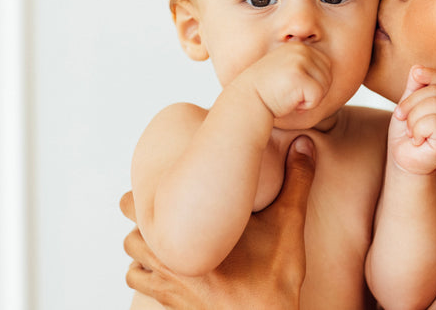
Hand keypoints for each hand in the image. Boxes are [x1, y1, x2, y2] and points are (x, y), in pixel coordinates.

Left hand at [121, 136, 316, 308]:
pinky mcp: (172, 306)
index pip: (140, 206)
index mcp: (189, 239)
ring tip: (165, 234)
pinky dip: (147, 274)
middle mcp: (169, 265)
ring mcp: (168, 289)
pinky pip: (141, 286)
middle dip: (142, 219)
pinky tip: (170, 264)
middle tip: (164, 206)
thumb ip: (296, 181)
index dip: (146, 191)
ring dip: (142, 247)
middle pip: (130, 234)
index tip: (159, 180)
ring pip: (132, 261)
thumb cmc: (275, 281)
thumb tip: (305, 142)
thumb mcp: (288, 225)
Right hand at [241, 41, 331, 117]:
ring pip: (324, 86)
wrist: (248, 100)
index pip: (326, 66)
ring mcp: (299, 61)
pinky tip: (289, 101)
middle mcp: (300, 49)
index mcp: (299, 46)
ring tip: (290, 96)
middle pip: (328, 76)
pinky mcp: (298, 75)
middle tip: (292, 93)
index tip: (295, 86)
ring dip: (310, 98)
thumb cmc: (268, 91)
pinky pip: (317, 96)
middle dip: (314, 90)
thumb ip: (305, 65)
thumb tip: (330, 69)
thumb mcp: (287, 70)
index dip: (314, 82)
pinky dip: (306, 106)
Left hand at [389, 66, 435, 174]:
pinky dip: (417, 130)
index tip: (415, 74)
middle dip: (410, 103)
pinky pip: (434, 122)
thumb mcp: (407, 104)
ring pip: (435, 104)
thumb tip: (418, 68)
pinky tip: (416, 140)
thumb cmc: (405, 131)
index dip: (430, 73)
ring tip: (410, 130)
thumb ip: (414, 86)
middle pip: (435, 91)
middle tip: (401, 117)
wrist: (403, 158)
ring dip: (413, 118)